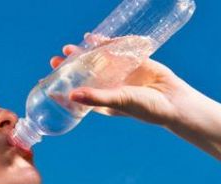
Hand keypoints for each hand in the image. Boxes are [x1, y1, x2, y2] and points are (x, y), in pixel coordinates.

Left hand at [49, 33, 198, 127]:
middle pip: (84, 75)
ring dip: (83, 55)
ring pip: (97, 61)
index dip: (62, 88)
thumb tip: (71, 95)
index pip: (77, 94)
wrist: (174, 100)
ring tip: (69, 48)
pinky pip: (115, 50)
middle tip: (55, 60)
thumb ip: (96, 97)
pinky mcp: (132, 62)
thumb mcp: (117, 102)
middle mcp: (109, 87)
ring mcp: (120, 74)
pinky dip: (104, 43)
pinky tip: (93, 37)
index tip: (46, 82)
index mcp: (103, 101)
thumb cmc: (146, 108)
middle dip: (69, 68)